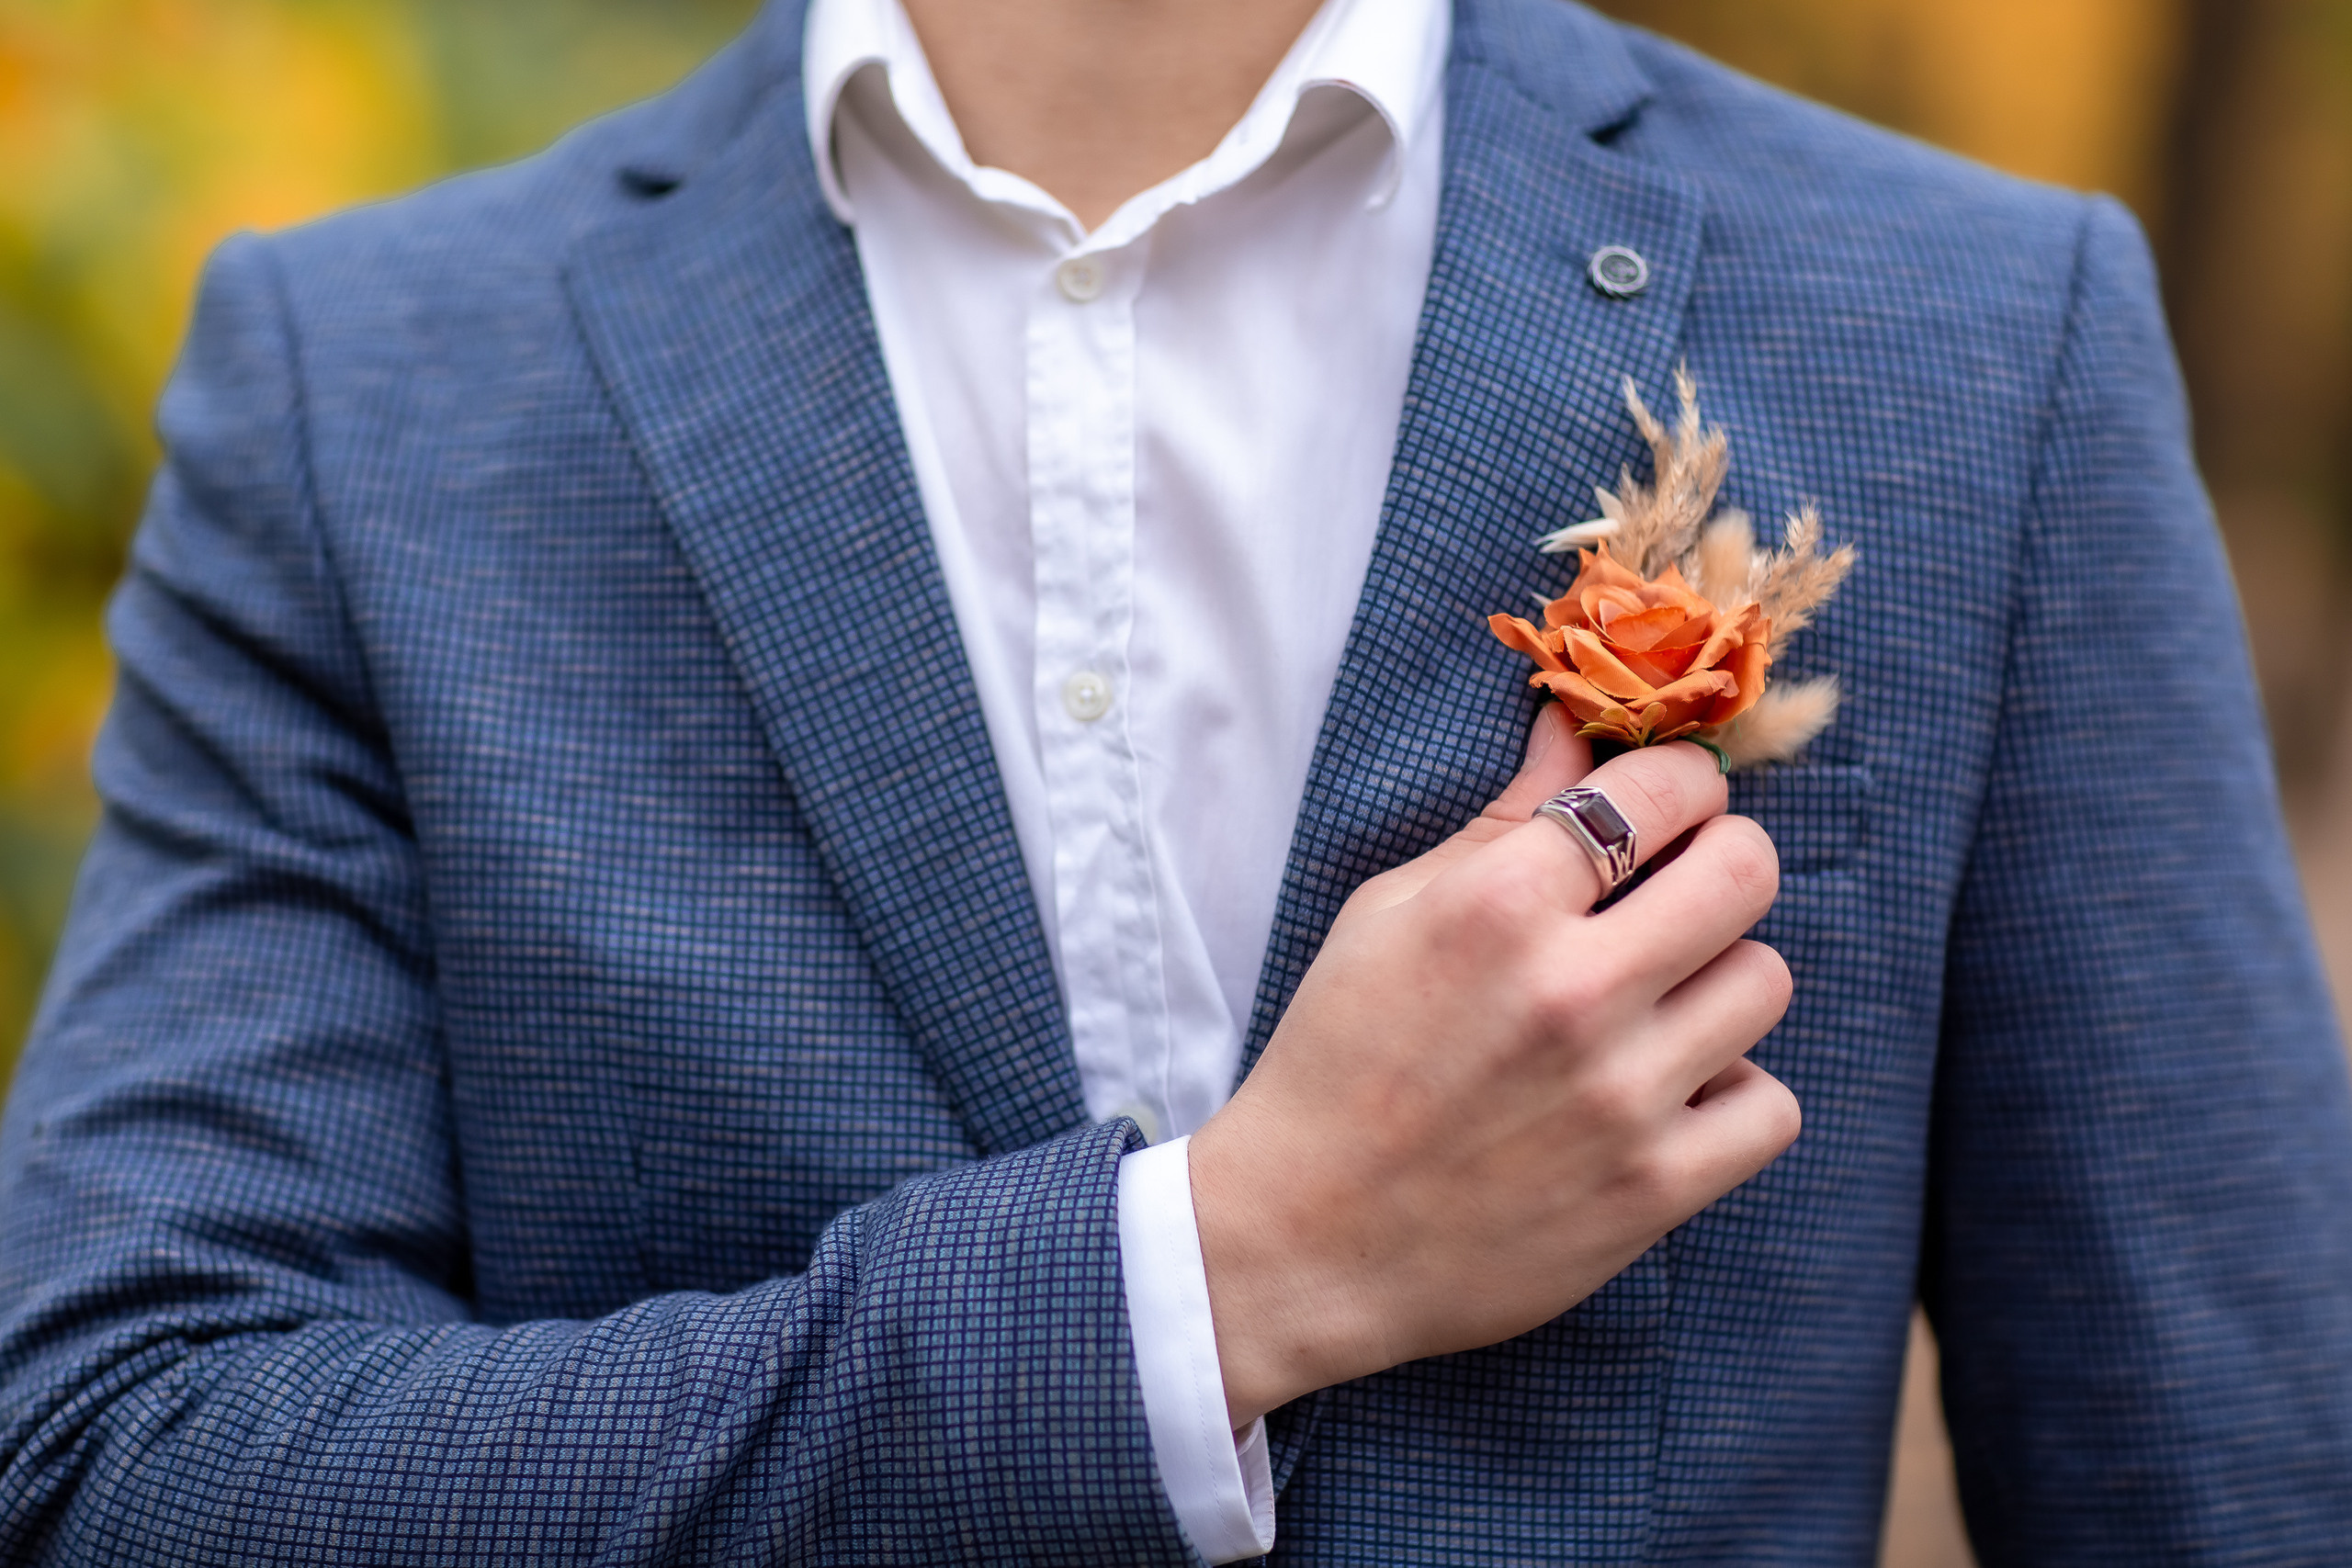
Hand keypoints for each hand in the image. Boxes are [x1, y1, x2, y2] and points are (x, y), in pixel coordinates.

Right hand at [1188, 704, 1799, 1425]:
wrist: (1304, 1241)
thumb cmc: (1338, 1062)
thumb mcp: (1388, 916)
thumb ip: (1501, 821)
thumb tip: (1573, 721)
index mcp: (1495, 907)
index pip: (1662, 788)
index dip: (1679, 785)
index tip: (1667, 807)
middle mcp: (1571, 992)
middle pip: (1746, 872)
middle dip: (1720, 862)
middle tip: (1679, 892)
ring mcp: (1622, 1095)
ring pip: (1765, 981)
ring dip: (1719, 981)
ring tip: (1658, 1005)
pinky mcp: (1654, 1189)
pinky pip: (1770, 1106)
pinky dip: (1730, 1095)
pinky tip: (1668, 1094)